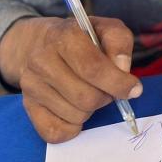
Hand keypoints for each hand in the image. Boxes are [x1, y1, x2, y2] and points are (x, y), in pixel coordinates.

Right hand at [0, 17, 141, 142]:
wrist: (37, 43)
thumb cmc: (79, 38)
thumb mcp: (105, 28)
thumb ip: (119, 42)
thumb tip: (122, 69)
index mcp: (64, 37)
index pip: (94, 69)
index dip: (119, 83)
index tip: (133, 88)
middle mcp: (42, 61)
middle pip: (87, 98)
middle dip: (105, 97)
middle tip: (106, 88)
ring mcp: (31, 86)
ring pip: (75, 116)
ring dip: (90, 110)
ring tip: (87, 92)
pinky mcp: (28, 106)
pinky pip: (55, 132)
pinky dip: (72, 127)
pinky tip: (74, 109)